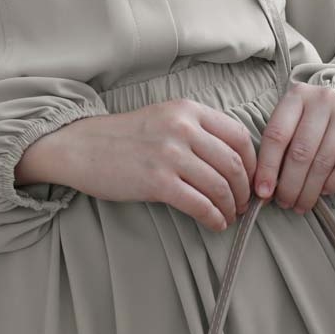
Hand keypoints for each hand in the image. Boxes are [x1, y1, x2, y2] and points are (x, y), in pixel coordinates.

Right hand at [18, 99, 257, 232]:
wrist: (81, 147)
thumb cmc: (124, 136)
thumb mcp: (164, 117)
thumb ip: (197, 130)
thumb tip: (235, 160)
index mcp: (187, 109)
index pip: (238, 135)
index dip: (253, 162)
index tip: (252, 180)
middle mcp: (182, 127)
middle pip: (234, 163)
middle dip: (244, 190)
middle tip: (242, 204)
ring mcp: (169, 154)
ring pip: (220, 186)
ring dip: (231, 207)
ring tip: (228, 216)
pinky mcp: (157, 181)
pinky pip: (200, 204)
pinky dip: (214, 218)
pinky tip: (214, 224)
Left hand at [253, 81, 334, 212]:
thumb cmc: (320, 126)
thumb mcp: (297, 125)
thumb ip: (280, 149)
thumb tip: (263, 188)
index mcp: (297, 95)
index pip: (276, 134)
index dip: (267, 166)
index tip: (262, 192)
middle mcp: (323, 99)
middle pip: (300, 151)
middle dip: (289, 184)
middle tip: (285, 203)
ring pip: (322, 162)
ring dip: (309, 190)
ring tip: (301, 204)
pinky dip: (333, 184)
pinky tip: (324, 193)